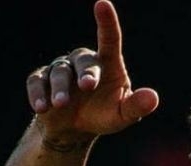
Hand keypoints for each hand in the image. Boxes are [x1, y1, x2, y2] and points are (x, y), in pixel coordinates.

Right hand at [26, 0, 158, 144]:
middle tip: (87, 87)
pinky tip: (42, 107)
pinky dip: (38, 93)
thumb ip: (137, 106)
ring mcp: (62, 69)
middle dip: (85, 73)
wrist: (75, 129)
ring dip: (60, 89)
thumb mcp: (123, 115)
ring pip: (59, 72)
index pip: (109, 40)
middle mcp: (84, 61)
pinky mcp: (41, 79)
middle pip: (83, 60)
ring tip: (61, 105)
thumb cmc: (103, 115)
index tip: (103, 4)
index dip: (106, 22)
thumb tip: (153, 98)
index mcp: (108, 64)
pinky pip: (37, 81)